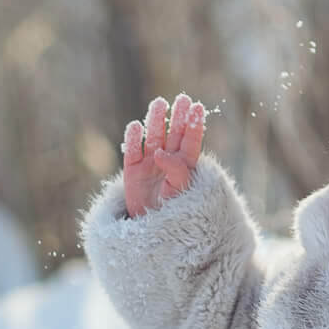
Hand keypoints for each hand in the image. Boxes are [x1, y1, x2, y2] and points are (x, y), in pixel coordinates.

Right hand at [123, 93, 205, 218]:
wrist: (151, 229)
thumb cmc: (172, 210)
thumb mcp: (181, 190)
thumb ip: (176, 169)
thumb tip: (159, 152)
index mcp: (185, 165)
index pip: (191, 141)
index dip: (194, 124)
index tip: (197, 107)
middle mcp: (167, 160)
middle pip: (172, 134)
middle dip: (176, 117)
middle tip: (181, 99)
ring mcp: (149, 164)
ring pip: (153, 137)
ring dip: (156, 121)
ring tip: (159, 104)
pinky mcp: (132, 170)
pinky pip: (132, 151)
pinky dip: (133, 139)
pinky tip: (137, 126)